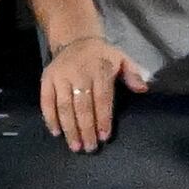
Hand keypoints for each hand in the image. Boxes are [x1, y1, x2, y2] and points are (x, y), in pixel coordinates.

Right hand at [38, 34, 144, 151]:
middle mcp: (78, 73)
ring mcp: (60, 77)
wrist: (76, 40)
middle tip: (89, 148)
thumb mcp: (122, 59)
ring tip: (75, 146)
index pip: (101, 98)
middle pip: (82, 106)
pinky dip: (50, 118)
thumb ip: (133, 74)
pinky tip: (56, 133)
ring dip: (69, 128)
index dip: (102, 118)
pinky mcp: (47, 80)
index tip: (104, 136)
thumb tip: (143, 89)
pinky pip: (46, 101)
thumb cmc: (102, 56)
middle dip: (85, 129)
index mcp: (99, 69)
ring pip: (64, 106)